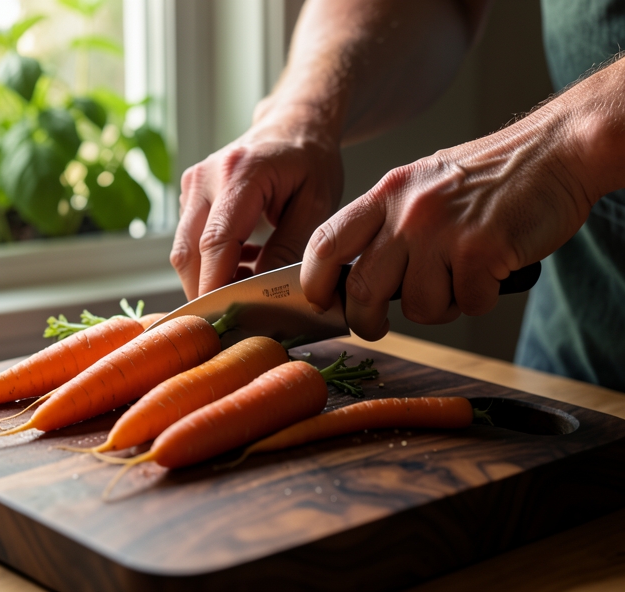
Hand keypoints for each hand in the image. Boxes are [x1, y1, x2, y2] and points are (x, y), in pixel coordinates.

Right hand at [170, 107, 343, 298]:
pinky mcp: (190, 194)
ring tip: (249, 284)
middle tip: (238, 316)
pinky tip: (243, 263)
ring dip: (208, 277)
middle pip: (188, 252)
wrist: (294, 125)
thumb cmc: (311, 160)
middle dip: (206, 290)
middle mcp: (206, 177)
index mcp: (240, 173)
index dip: (216, 286)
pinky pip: (189, 239)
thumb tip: (265, 291)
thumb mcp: (316, 204)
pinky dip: (210, 261)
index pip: (215, 243)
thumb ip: (289, 248)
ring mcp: (193, 183)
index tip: (225, 320)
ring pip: (183, 250)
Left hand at [300, 104, 598, 340]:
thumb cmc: (491, 176)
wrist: (557, 150)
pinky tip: (491, 272)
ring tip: (459, 281)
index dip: (313, 281)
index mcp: (386, 194)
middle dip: (364, 321)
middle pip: (361, 289)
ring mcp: (443, 231)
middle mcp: (407, 212)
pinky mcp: (482, 250)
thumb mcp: (421, 185)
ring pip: (417, 306)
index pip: (325, 243)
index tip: (320, 302)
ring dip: (438, 308)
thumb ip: (387, 224)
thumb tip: (356, 277)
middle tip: (375, 327)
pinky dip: (479, 300)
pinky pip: (466, 304)